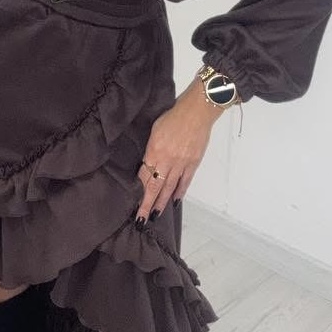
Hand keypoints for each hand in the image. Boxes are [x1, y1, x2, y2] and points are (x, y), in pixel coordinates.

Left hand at [134, 78, 225, 224]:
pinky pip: (185, 181)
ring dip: (162, 202)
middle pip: (154, 187)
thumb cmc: (173, 116)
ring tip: (156, 215)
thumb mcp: (155, 130)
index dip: (138, 192)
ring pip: (169, 187)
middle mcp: (167, 160)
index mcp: (154, 151)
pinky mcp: (193, 163)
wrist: (197, 111)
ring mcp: (181, 163)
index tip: (134, 204)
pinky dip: (179, 192)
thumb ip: (151, 148)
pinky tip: (174, 201)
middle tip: (142, 220)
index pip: (143, 176)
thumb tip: (148, 162)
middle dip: (147, 205)